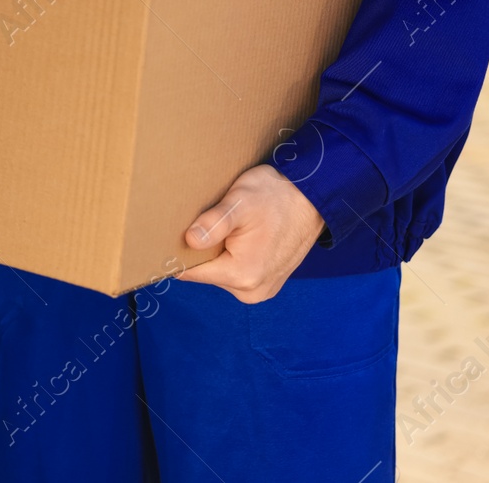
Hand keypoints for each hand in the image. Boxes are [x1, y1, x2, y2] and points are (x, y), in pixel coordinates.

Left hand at [176, 164, 325, 302]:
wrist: (312, 197)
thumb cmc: (275, 196)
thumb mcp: (239, 203)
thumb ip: (213, 224)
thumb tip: (190, 241)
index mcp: (242, 275)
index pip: (190, 272)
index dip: (179, 253)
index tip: (176, 234)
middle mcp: (252, 291)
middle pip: (205, 273)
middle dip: (201, 251)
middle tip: (207, 225)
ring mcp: (262, 289)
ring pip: (220, 272)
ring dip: (217, 253)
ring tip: (228, 229)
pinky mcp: (267, 283)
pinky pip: (236, 272)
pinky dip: (232, 256)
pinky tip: (240, 237)